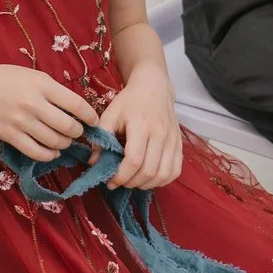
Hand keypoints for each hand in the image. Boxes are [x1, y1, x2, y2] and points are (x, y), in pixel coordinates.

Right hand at [0, 63, 95, 161]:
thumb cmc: (6, 78)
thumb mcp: (33, 75)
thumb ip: (54, 90)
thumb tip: (77, 108)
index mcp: (42, 85)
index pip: (76, 104)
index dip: (90, 116)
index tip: (93, 121)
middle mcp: (33, 104)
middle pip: (68, 127)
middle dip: (78, 132)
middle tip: (77, 132)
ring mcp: (21, 122)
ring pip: (54, 142)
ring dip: (64, 144)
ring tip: (64, 140)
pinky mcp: (10, 136)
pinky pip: (36, 152)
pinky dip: (49, 155)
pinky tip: (52, 152)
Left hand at [97, 73, 182, 188]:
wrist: (154, 88)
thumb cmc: (130, 102)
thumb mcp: (110, 114)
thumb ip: (100, 139)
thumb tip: (93, 163)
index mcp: (141, 125)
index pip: (134, 159)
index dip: (121, 175)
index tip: (110, 180)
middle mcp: (160, 134)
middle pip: (149, 171)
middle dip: (131, 182)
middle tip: (119, 181)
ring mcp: (172, 140)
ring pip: (163, 174)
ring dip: (146, 184)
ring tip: (133, 181)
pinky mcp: (179, 145)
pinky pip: (175, 171)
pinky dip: (162, 180)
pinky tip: (149, 178)